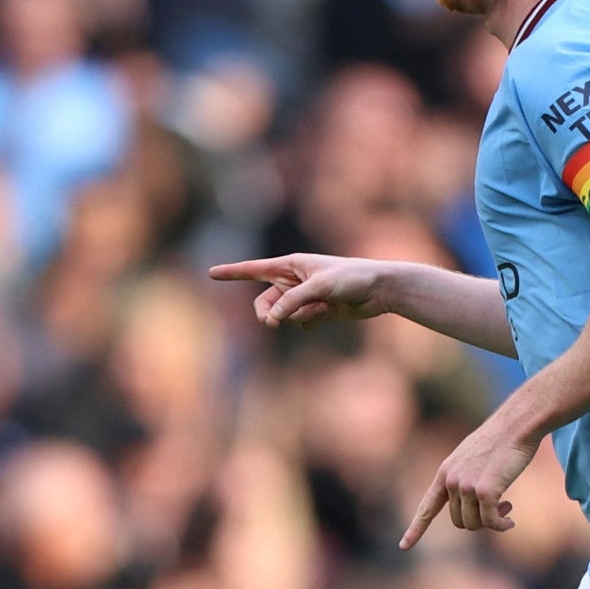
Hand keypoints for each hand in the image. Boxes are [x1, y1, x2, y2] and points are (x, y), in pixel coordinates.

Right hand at [208, 253, 388, 329]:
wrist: (378, 289)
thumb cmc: (351, 277)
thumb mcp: (319, 287)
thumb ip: (292, 302)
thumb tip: (271, 319)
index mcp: (290, 265)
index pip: (253, 269)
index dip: (232, 273)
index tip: (211, 273)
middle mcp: (293, 280)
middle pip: (265, 303)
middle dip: (268, 314)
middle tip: (275, 322)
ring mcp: (304, 297)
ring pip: (283, 316)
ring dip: (297, 317)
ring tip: (321, 308)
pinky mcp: (316, 311)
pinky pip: (300, 323)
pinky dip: (310, 322)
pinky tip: (328, 313)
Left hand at [399, 412, 540, 549]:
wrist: (515, 425)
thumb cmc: (499, 441)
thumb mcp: (472, 459)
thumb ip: (465, 480)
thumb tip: (471, 509)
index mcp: (445, 472)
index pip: (427, 506)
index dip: (415, 528)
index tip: (403, 546)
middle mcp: (451, 480)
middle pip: (459, 521)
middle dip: (479, 520)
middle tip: (500, 507)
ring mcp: (466, 486)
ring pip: (475, 524)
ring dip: (492, 522)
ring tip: (507, 506)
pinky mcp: (485, 490)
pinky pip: (491, 522)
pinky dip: (501, 526)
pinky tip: (511, 521)